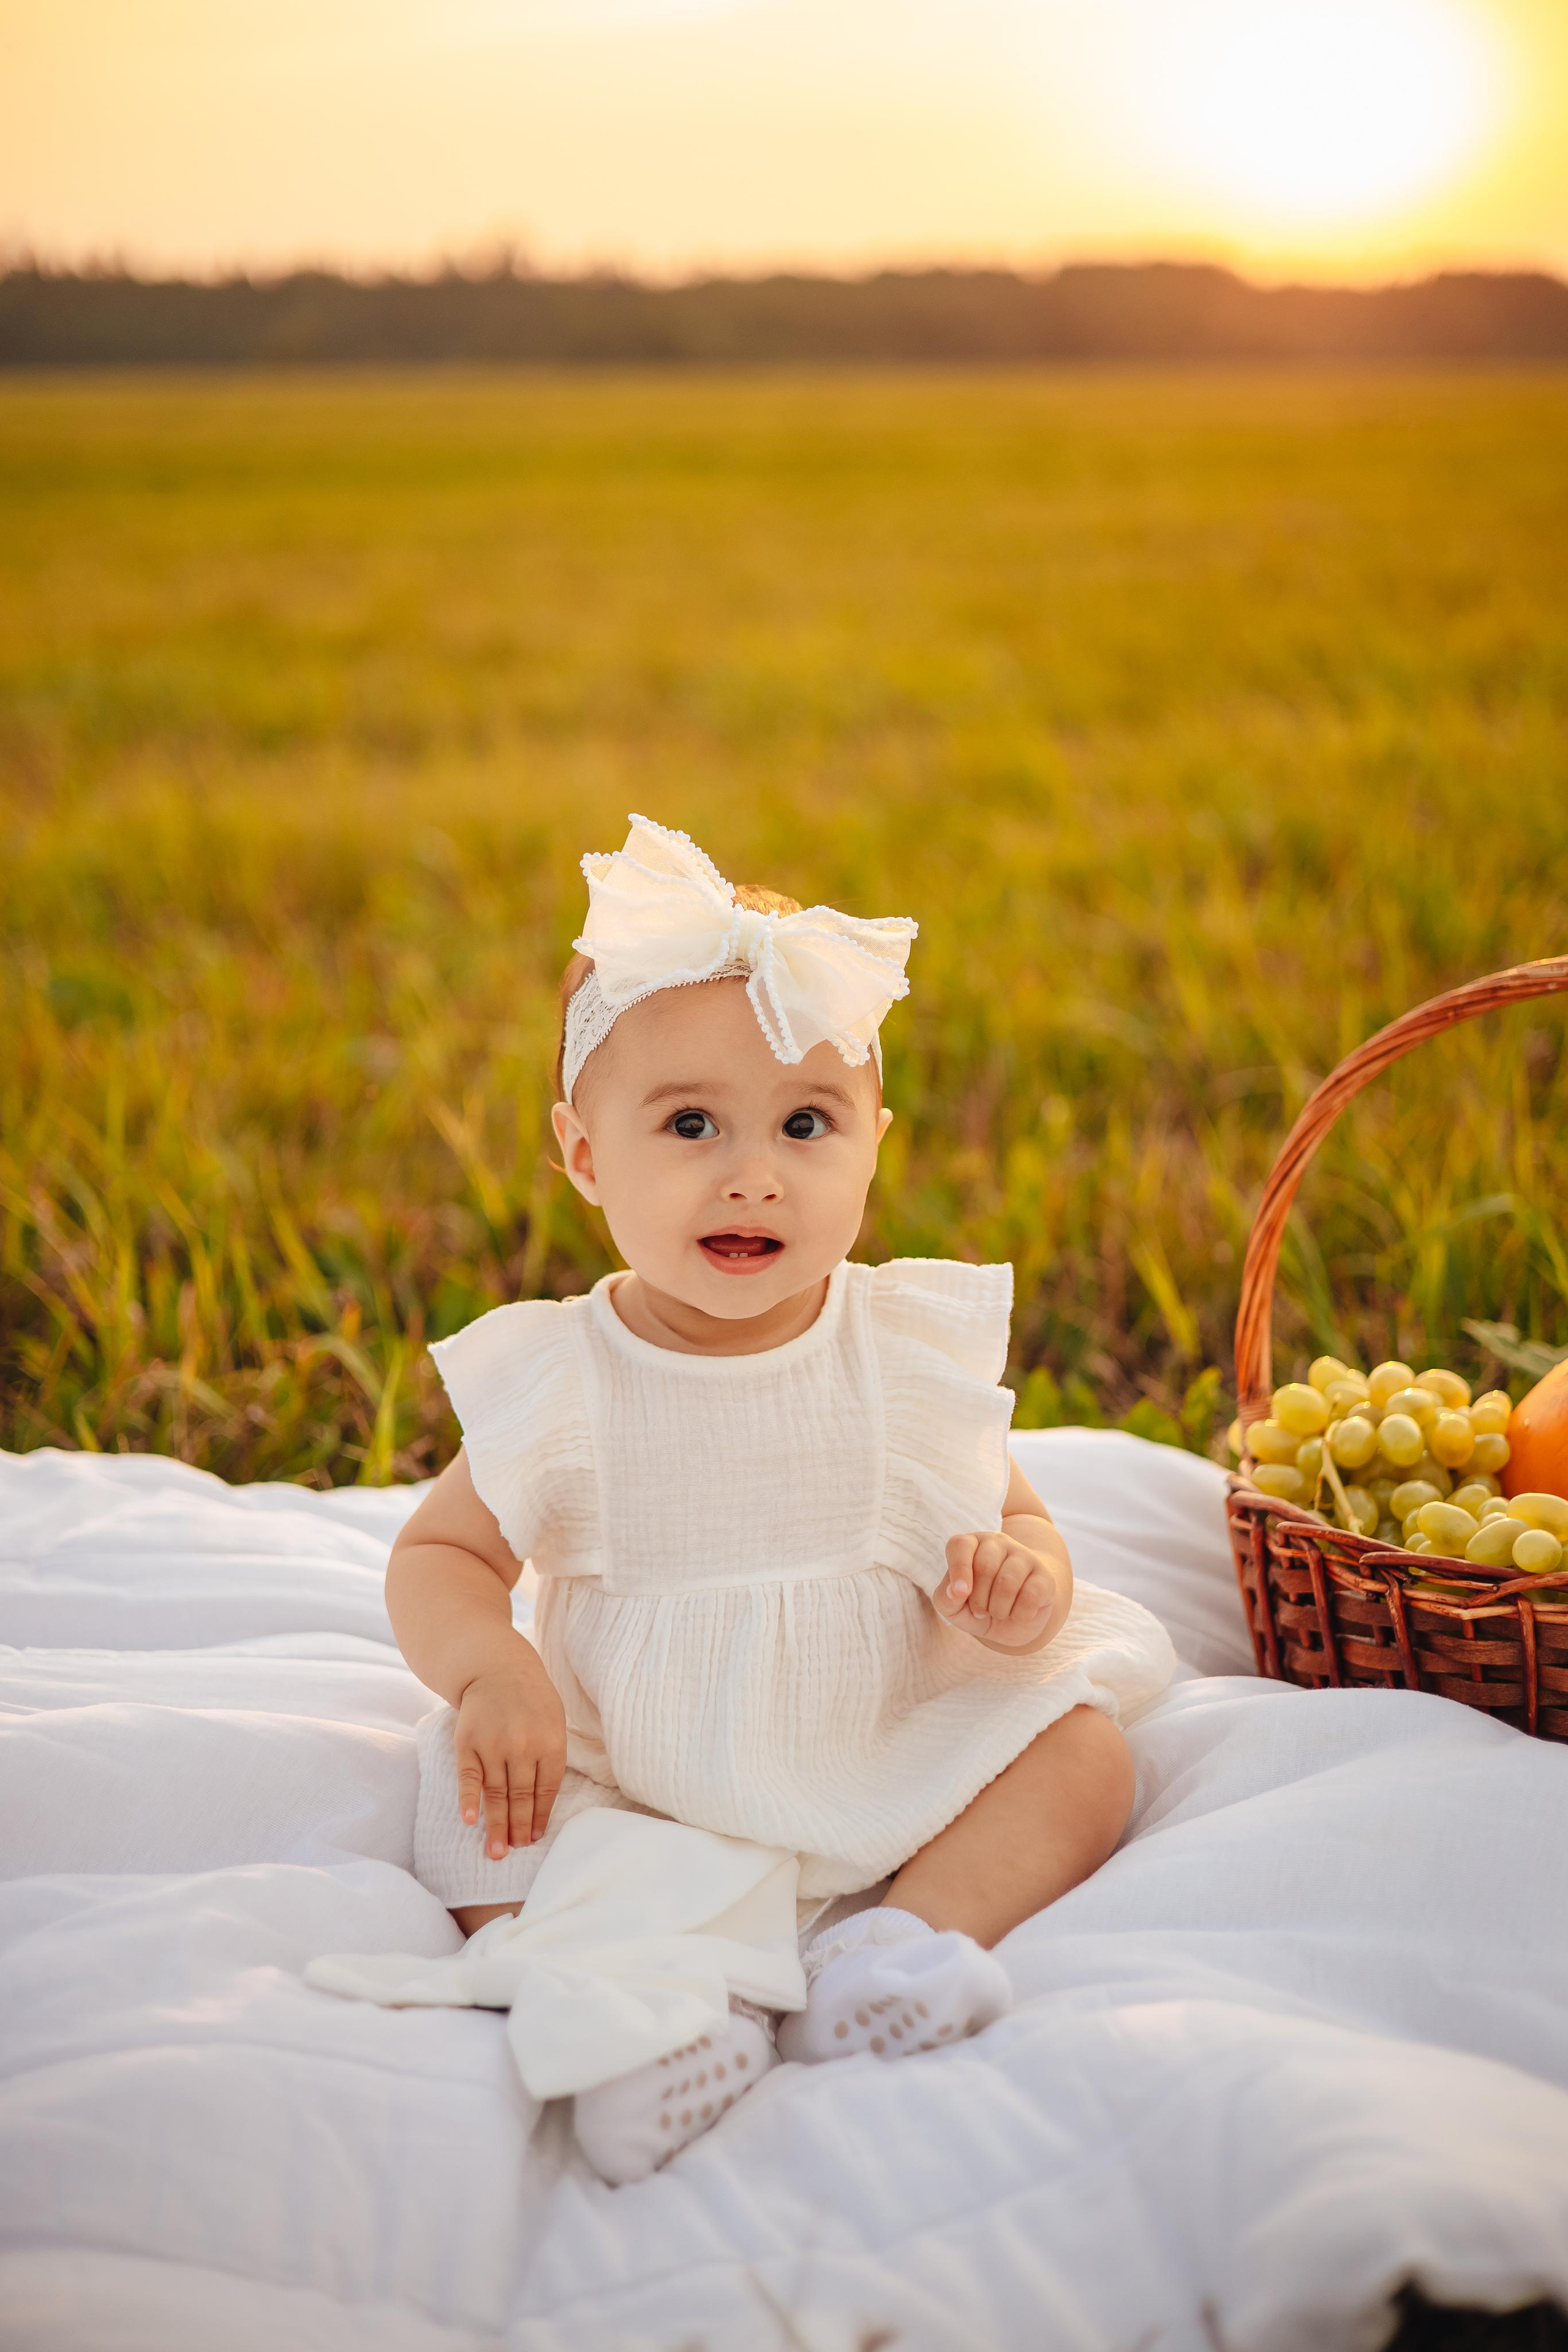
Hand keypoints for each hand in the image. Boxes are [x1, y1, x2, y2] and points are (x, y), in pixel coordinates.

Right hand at [454, 1656, 567, 1857]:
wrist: (496, 1667)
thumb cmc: (531, 1699)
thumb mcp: (554, 1721)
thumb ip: (551, 1757)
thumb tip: (544, 1802)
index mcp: (550, 1742)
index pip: (546, 1790)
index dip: (539, 1816)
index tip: (534, 1837)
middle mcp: (523, 1746)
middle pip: (521, 1796)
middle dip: (518, 1828)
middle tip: (514, 1852)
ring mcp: (493, 1744)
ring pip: (496, 1793)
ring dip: (497, 1825)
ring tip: (497, 1851)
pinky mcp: (468, 1742)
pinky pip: (468, 1777)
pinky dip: (468, 1799)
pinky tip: (470, 1820)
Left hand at [934, 1531, 1059, 1649]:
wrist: (1013, 1623)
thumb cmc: (979, 1607)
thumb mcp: (954, 1608)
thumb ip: (946, 1599)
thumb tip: (956, 1591)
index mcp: (972, 1544)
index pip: (960, 1545)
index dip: (958, 1570)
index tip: (961, 1594)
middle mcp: (999, 1543)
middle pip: (985, 1566)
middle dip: (979, 1599)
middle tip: (981, 1611)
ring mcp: (1025, 1556)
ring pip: (1008, 1581)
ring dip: (998, 1609)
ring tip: (998, 1612)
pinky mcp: (1045, 1576)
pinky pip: (1031, 1595)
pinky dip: (1019, 1614)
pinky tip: (1018, 1613)